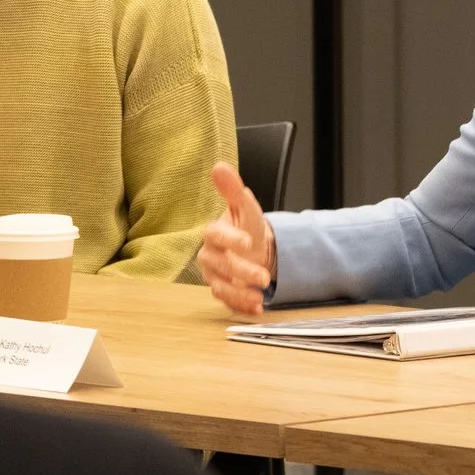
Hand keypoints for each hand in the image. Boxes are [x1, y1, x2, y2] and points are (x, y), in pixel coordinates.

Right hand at [199, 161, 276, 317]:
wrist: (253, 248)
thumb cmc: (246, 226)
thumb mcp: (245, 206)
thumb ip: (233, 189)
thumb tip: (219, 166)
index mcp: (214, 233)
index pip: (216, 235)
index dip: (230, 238)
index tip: (248, 242)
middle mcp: (210, 255)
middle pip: (220, 265)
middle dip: (241, 271)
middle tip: (264, 277)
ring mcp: (214, 275)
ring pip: (220, 287)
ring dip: (240, 294)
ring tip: (260, 297)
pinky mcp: (222, 291)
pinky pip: (227, 301)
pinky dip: (241, 306)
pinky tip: (257, 308)